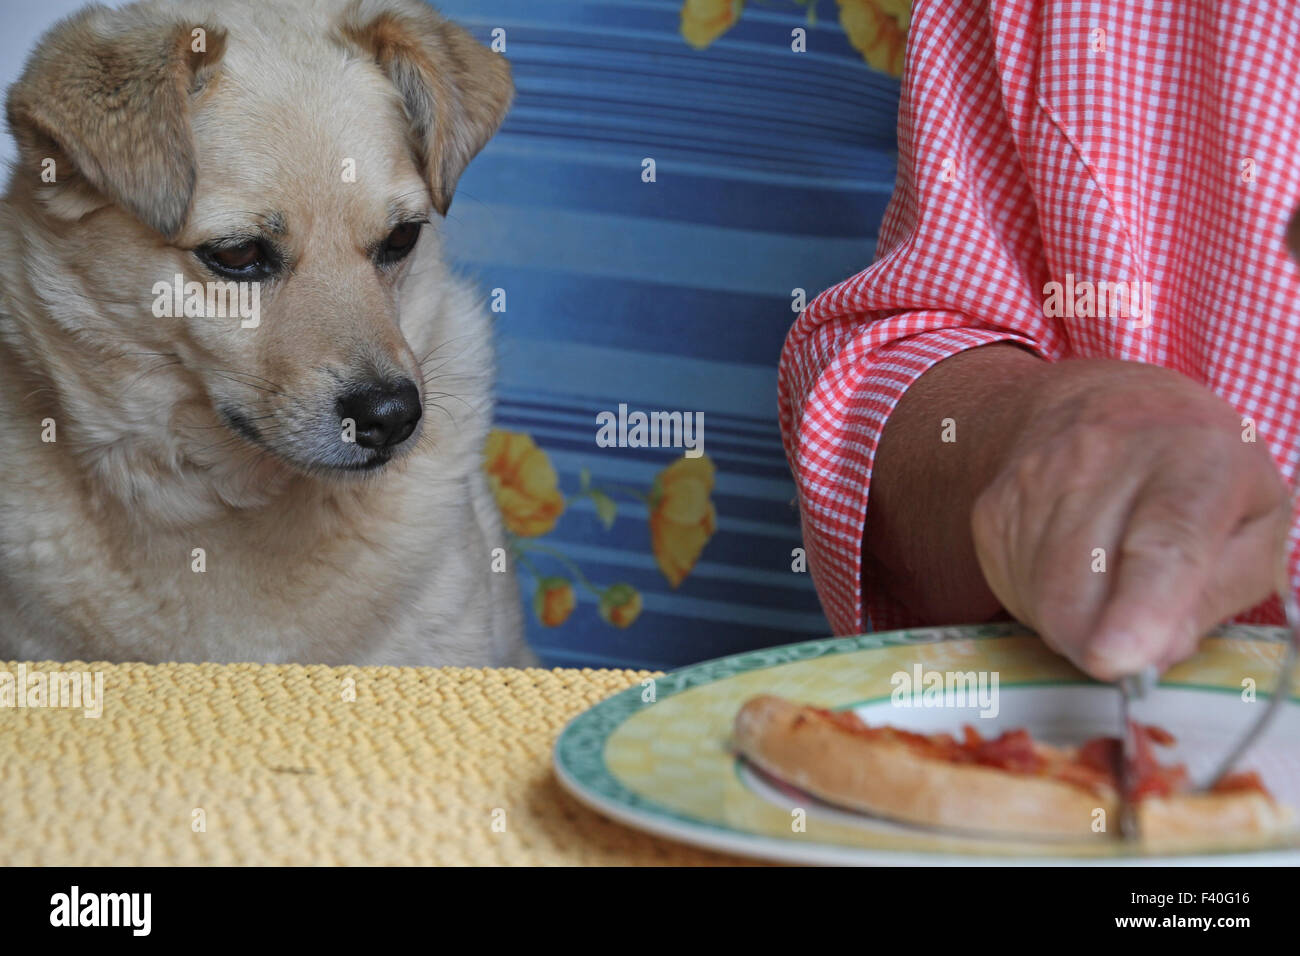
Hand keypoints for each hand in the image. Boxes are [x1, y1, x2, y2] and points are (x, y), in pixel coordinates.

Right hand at [971, 359, 1291, 679]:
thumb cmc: (1196, 476)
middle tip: (1137, 642)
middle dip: (1103, 642)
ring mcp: (1035, 478)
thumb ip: (1220, 592)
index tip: (1120, 660)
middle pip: (1084, 586)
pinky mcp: (993, 507)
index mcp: (1198, 456)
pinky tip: (1074, 569)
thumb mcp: (1255, 524)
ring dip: (1077, 622)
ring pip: (1042, 599)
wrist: (1104, 408)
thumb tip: (1158, 651)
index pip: (1166, 542)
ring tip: (1110, 582)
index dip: (1143, 607)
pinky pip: (1013, 589)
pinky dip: (1045, 604)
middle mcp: (1107, 454)